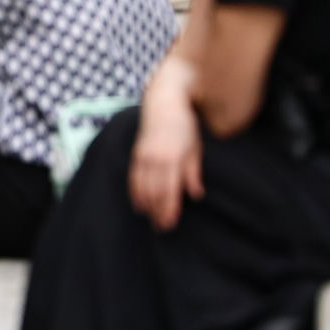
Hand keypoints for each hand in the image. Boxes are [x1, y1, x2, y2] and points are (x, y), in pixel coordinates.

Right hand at [127, 92, 202, 231]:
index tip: (169, 224)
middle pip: (154, 193)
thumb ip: (193, 173)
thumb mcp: (195, 148)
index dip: (168, 210)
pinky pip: (133, 178)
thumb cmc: (184, 125)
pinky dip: (135, 193)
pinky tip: (139, 203)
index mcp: (172, 158)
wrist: (164, 101)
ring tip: (151, 218)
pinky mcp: (136, 153)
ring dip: (146, 205)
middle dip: (157, 212)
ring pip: (141, 187)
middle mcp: (155, 159)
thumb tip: (195, 194)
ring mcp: (143, 156)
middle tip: (162, 228)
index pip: (168, 191)